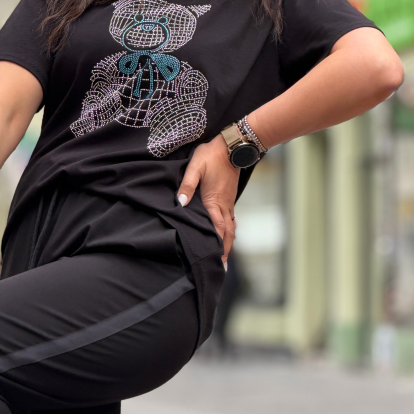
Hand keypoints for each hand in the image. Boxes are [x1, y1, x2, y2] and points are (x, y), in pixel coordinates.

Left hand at [176, 133, 238, 268]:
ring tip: (224, 257)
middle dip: (224, 251)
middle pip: (226, 233)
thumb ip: (187, 186)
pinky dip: (229, 231)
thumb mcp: (195, 167)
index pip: (216, 228)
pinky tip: (225, 234)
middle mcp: (223, 205)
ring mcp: (228, 201)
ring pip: (230, 227)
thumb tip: (180, 204)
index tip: (215, 261)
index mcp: (214, 200)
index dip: (216, 246)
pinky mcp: (229, 197)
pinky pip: (231, 219)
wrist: (232, 146)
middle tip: (220, 268)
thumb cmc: (211, 155)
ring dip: (227, 242)